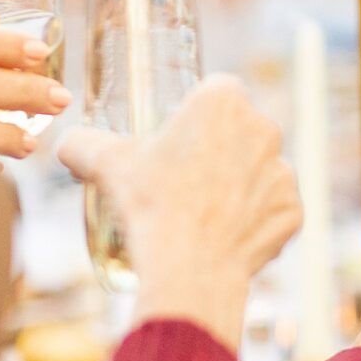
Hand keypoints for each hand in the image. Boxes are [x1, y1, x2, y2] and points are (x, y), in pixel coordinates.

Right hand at [60, 76, 301, 350]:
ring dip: (239, 185)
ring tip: (202, 211)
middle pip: (241, 130)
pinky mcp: (294, 211)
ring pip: (259, 170)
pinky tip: (226, 235)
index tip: (178, 140)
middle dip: (219, 149)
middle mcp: (264, 127)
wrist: (187, 268)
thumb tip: (66, 144)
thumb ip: (82, 143)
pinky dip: (256, 222)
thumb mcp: (105, 165)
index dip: (195, 116)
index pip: (214, 92)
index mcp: (223, 100)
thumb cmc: (149, 205)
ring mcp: (284, 171)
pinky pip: (274, 210)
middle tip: (185, 178)